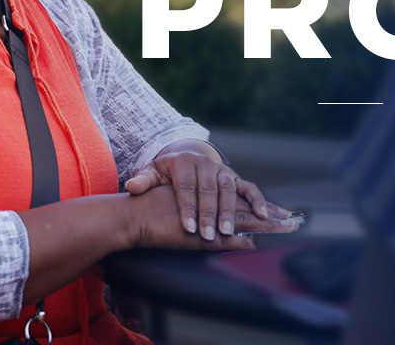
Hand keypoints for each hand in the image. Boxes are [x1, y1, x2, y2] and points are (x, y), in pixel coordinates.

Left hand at [124, 142, 293, 240]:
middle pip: (208, 190)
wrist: (184, 158)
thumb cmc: (165, 173)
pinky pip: (248, 187)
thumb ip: (143, 181)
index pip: (186, 187)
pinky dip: (257, 200)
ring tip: (227, 232)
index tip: (188, 228)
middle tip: (208, 236)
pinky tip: (262, 215)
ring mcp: (221, 170)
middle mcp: (205, 164)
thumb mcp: (151, 173)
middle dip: (209, 214)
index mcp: (183, 162)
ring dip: (229, 211)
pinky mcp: (234, 176)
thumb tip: (132, 186)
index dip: (187, 208)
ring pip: (228, 190)